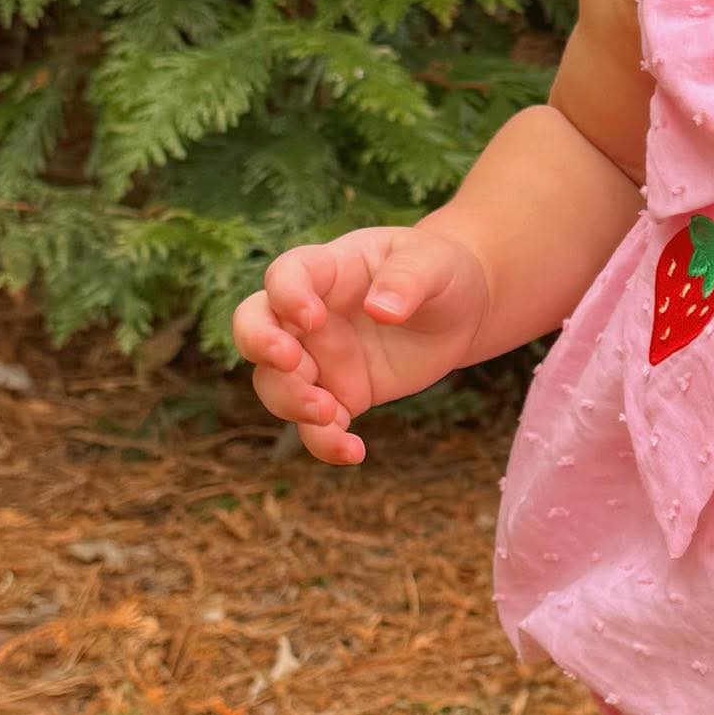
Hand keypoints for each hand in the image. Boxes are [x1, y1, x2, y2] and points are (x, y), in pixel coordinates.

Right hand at [230, 223, 492, 465]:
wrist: (459, 312)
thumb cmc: (438, 272)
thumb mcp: (431, 263)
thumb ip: (406, 280)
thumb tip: (381, 310)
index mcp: (326, 270)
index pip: (285, 276)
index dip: (286, 296)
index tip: (314, 318)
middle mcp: (310, 316)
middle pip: (253, 326)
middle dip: (259, 345)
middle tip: (290, 362)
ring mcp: (320, 358)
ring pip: (274, 384)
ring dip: (290, 402)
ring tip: (329, 414)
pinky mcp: (340, 395)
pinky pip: (315, 425)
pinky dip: (325, 442)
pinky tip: (354, 451)